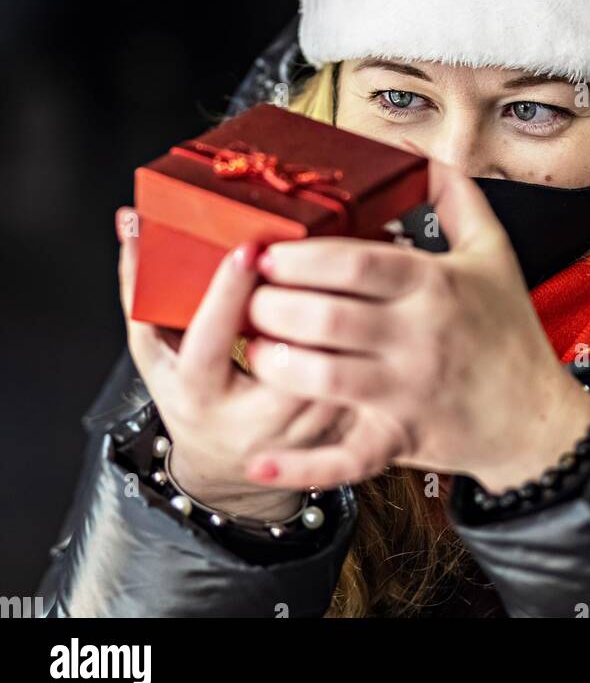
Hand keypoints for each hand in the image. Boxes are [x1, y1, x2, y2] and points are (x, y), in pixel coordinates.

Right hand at [115, 208, 354, 515]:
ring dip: (338, 323)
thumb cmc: (187, 391)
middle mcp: (246, 422)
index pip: (208, 342)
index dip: (227, 296)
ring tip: (347, 272)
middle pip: (280, 357)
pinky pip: (353, 386)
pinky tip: (366, 306)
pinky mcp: (331, 438)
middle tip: (314, 254)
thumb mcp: (154, 348)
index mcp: (197, 394)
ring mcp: (292, 435)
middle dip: (299, 304)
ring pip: (327, 373)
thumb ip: (141, 286)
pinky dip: (360, 347)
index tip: (247, 249)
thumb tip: (130, 221)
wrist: (221, 461)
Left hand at [241, 161, 589, 492]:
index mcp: (434, 284)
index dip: (301, 256)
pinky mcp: (400, 439)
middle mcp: (418, 337)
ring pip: (324, 379)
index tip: (267, 251)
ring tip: (253, 346)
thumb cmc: (506, 328)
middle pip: (327, 318)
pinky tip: (259, 458)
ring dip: (276, 362)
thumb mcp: (492, 248)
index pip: (355, 262)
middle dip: (273, 306)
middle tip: (249, 297)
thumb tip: (407, 149)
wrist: (537, 417)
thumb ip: (453, 191)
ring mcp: (408, 392)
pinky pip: (344, 459)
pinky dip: (300, 466)